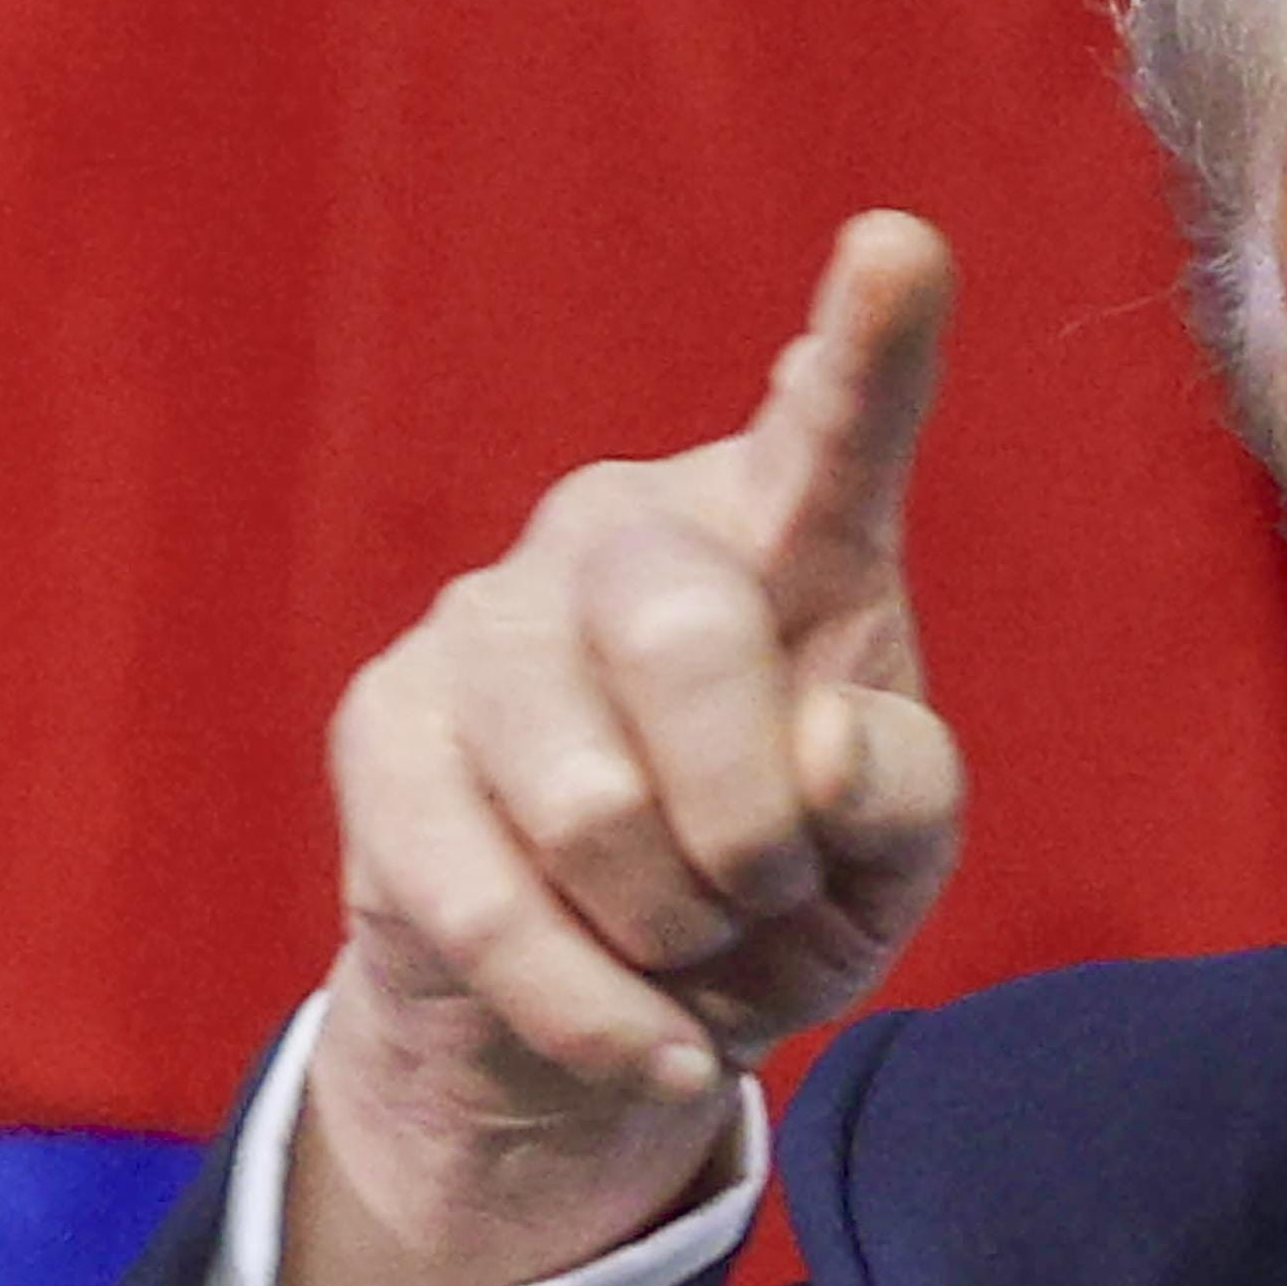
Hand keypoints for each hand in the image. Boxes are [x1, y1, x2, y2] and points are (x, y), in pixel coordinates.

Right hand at [281, 214, 967, 1285]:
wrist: (611, 1018)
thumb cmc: (778, 895)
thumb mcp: (886, 864)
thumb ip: (900, 793)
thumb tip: (813, 755)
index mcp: (785, 535)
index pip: (832, 430)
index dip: (870, 345)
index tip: (903, 246)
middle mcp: (625, 533)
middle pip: (689, 638)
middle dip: (753, 827)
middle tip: (766, 893)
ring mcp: (486, 621)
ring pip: (588, 799)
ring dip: (676, 931)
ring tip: (692, 945)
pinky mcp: (384, 734)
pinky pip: (493, 906)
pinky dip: (603, 1012)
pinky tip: (654, 1039)